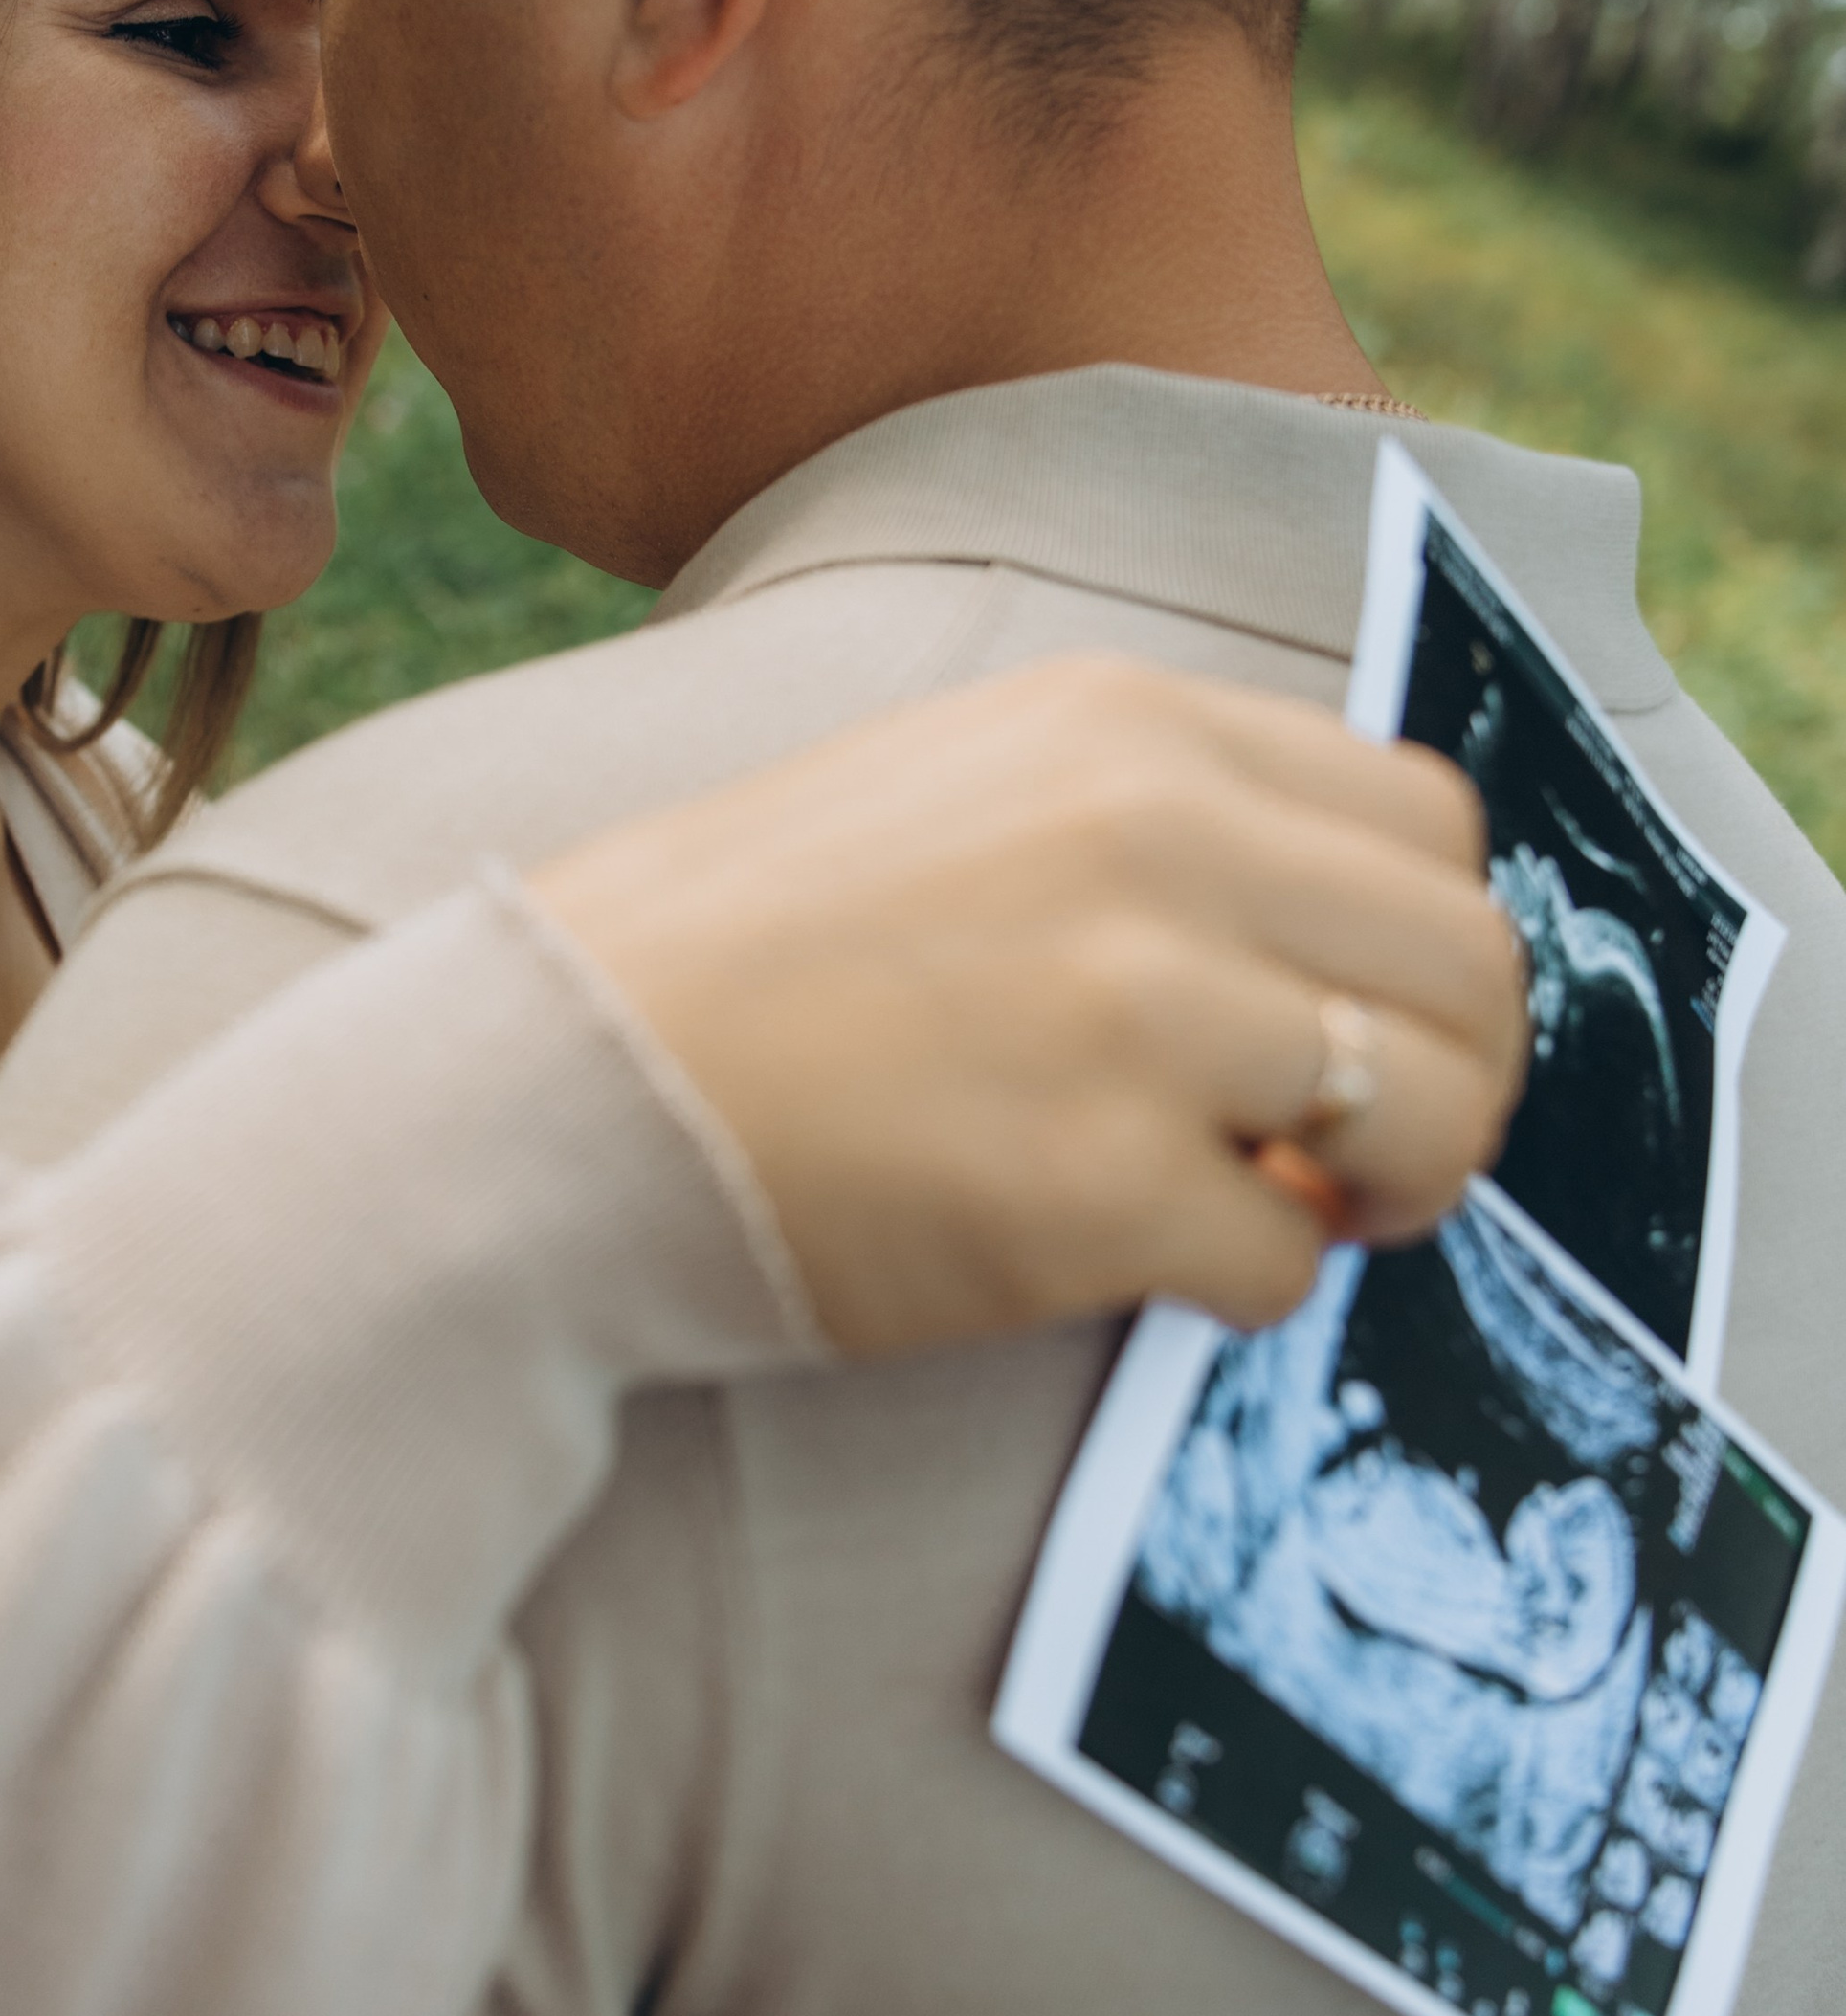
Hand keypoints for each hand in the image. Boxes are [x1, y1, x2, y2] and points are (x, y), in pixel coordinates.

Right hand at [529, 654, 1526, 1356]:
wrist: (548, 1087)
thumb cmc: (739, 956)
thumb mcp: (959, 790)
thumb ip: (1151, 823)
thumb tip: (1330, 950)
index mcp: (1123, 727)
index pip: (1428, 815)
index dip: (1423, 940)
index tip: (1361, 1018)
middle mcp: (1155, 841)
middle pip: (1468, 962)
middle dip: (1457, 1078)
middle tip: (1370, 1153)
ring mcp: (1136, 1014)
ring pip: (1430, 1112)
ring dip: (1391, 1186)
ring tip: (1293, 1210)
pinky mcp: (1098, 1189)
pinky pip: (1288, 1262)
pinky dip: (1244, 1288)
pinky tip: (1139, 1263)